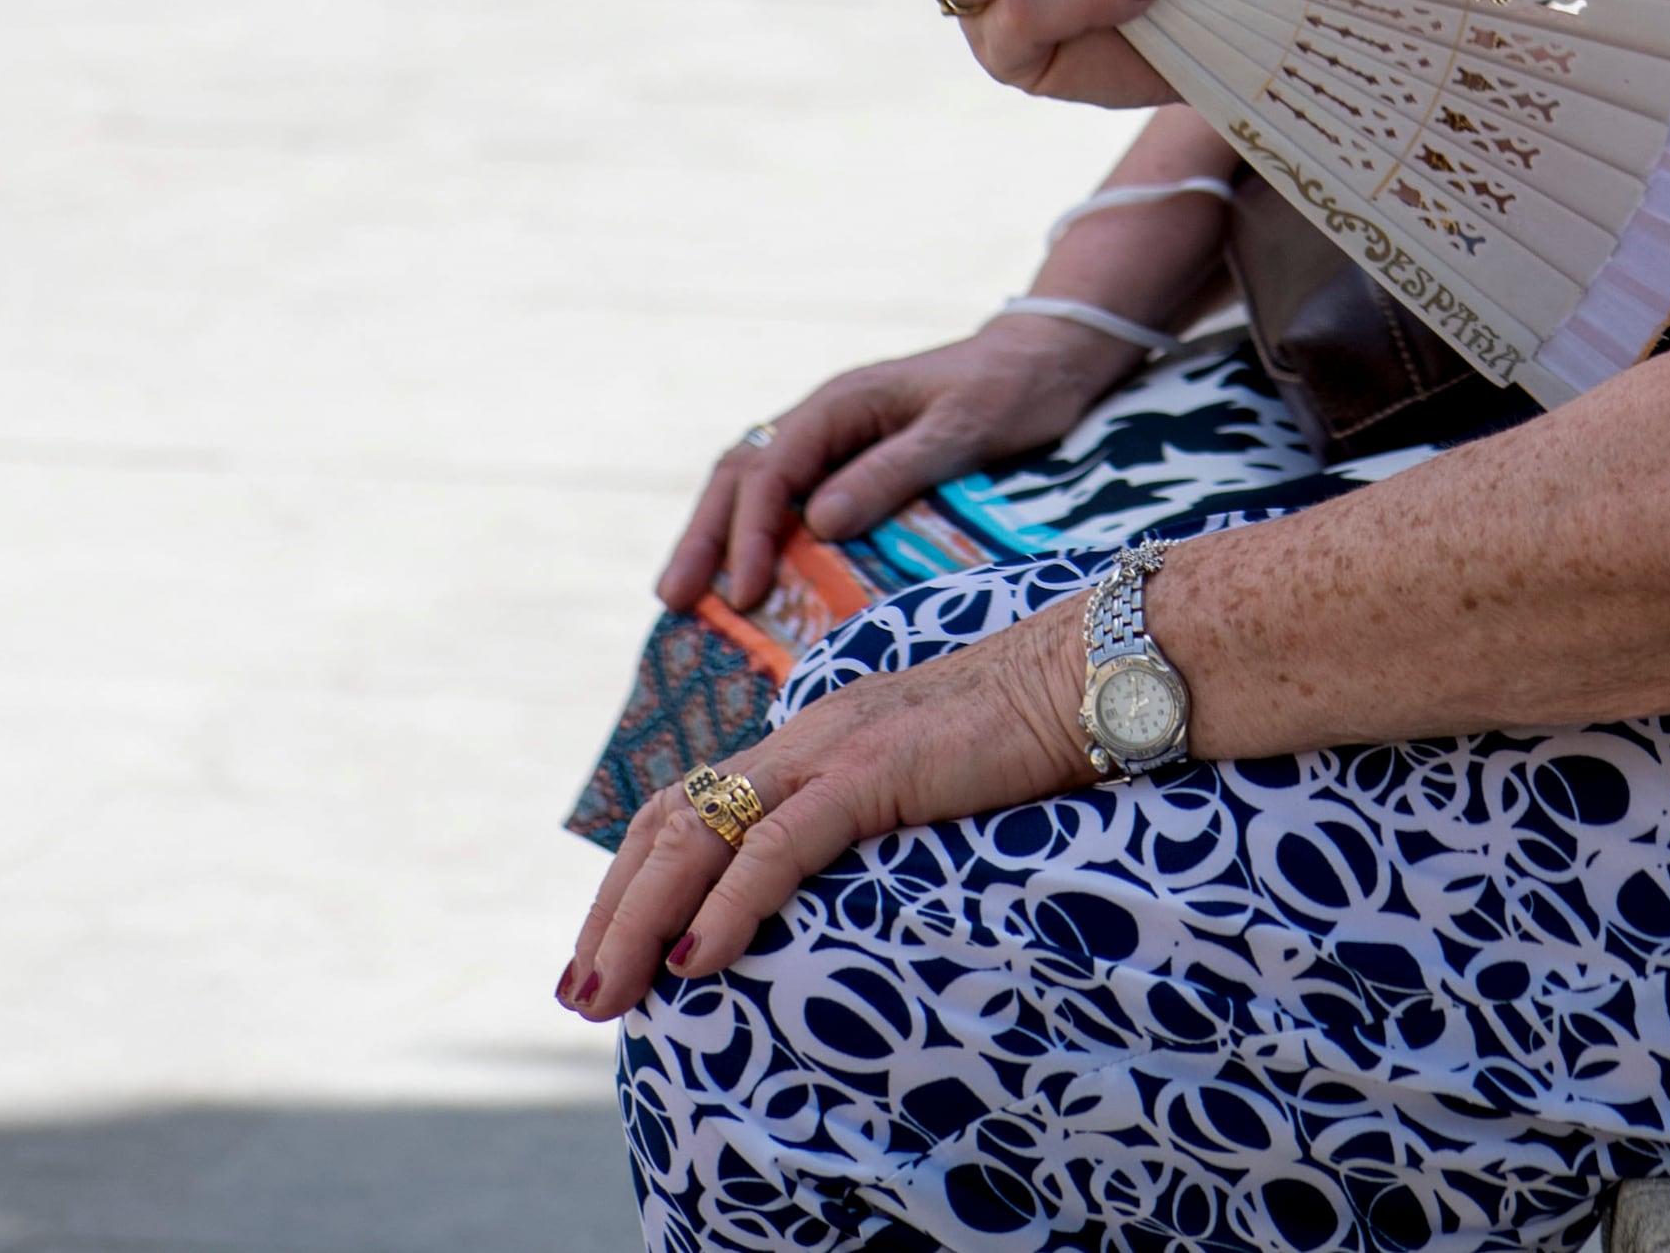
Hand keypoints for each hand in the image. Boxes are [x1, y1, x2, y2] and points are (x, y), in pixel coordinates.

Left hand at [559, 583, 1097, 1018]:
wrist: (1089, 674)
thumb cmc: (1027, 740)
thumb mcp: (925, 785)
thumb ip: (869, 820)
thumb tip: (837, 892)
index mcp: (805, 744)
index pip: (688, 808)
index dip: (634, 880)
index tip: (606, 954)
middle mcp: (798, 741)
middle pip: (669, 823)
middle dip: (613, 913)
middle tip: (580, 995)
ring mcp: (831, 751)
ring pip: (700, 834)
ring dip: (641, 920)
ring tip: (609, 993)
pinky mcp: (873, 770)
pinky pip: (779, 844)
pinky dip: (727, 903)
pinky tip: (697, 961)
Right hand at [658, 313, 1151, 613]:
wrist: (1050, 357)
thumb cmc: (1014, 390)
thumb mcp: (963, 430)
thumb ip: (893, 472)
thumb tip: (816, 523)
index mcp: (843, 403)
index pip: (773, 471)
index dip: (751, 533)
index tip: (744, 593)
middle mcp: (827, 418)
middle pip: (742, 475)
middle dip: (705, 536)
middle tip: (673, 598)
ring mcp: (836, 438)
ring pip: (755, 484)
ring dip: (718, 535)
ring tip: (686, 594)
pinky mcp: (853, 460)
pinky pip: (788, 496)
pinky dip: (756, 533)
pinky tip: (746, 572)